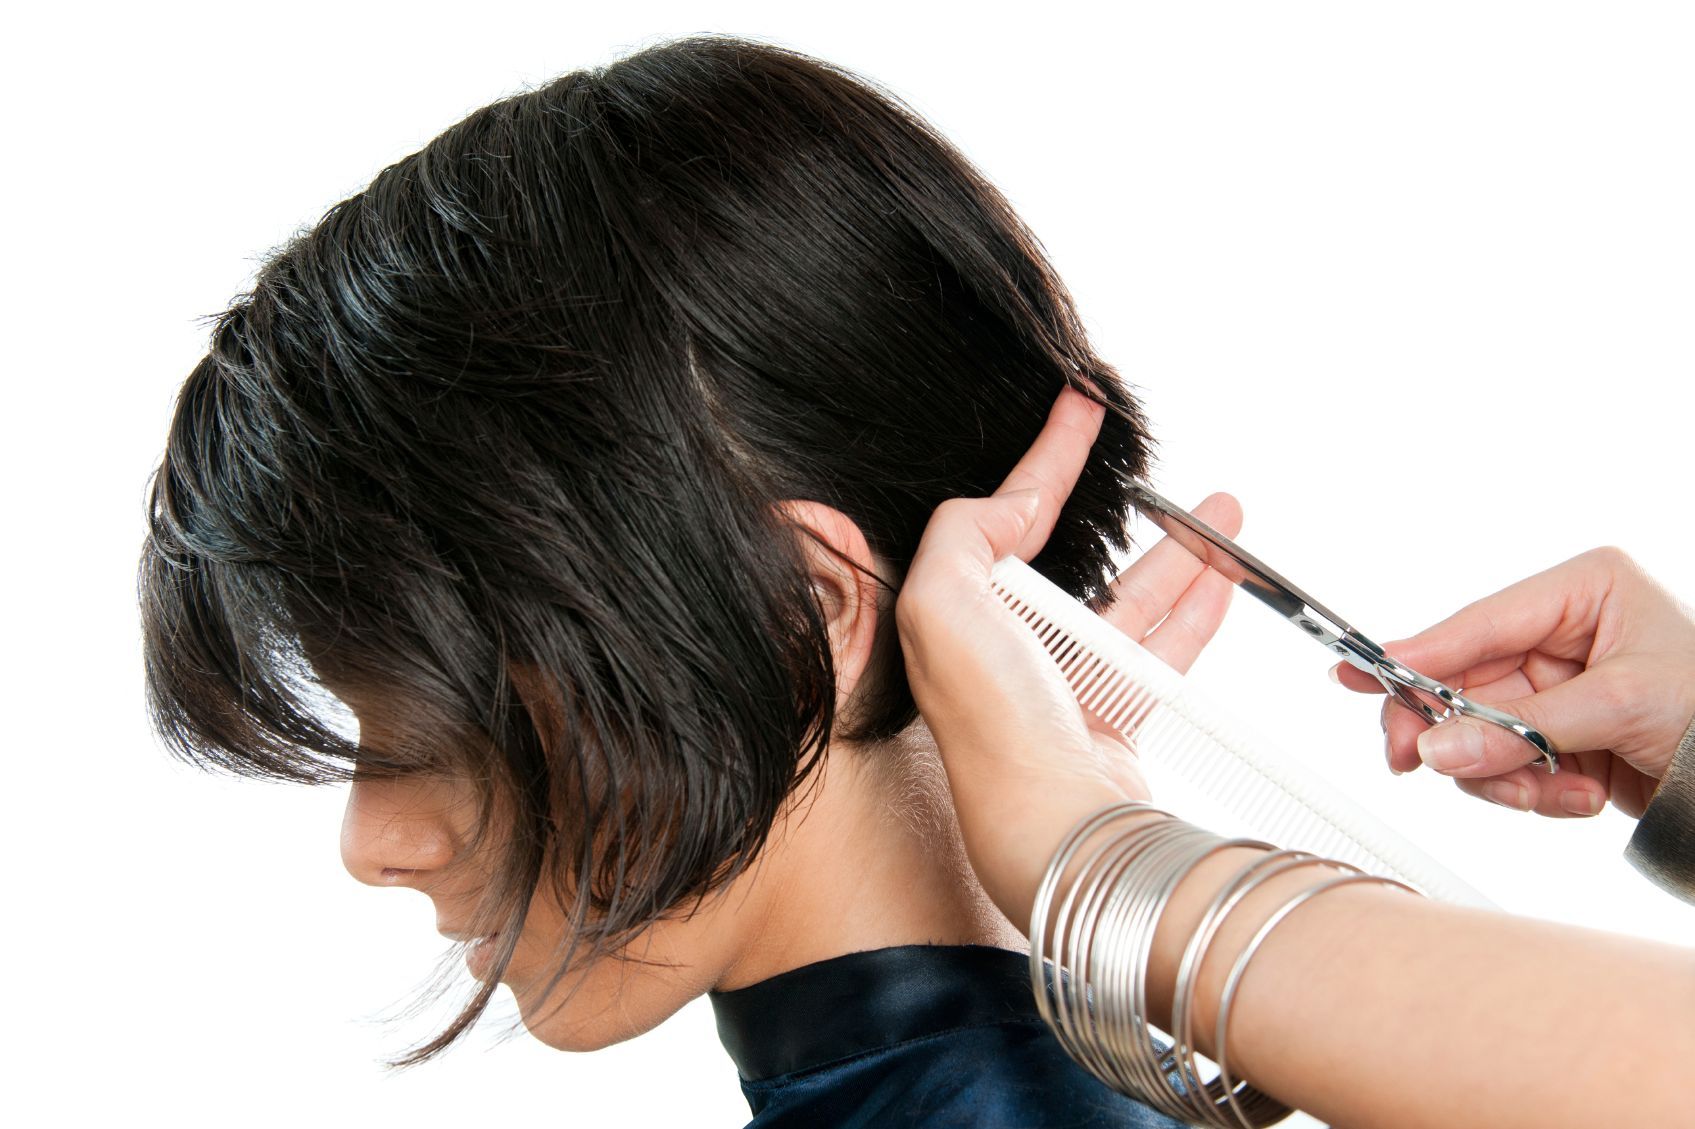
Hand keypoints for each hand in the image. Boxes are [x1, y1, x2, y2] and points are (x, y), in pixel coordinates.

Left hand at [895, 384, 1242, 923]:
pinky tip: (1224, 579)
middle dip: (1131, 514)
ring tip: (1227, 517)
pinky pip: (1161, 649)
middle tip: (1173, 477)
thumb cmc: (995, 723)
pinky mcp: (1112, 719)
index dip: (1045, 459)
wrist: (1055, 823)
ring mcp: (1063, 686)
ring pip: (1133, 600)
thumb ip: (960, 535)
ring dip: (1182, 555)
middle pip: (1079, 560)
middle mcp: (1007, 652)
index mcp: (959, 619)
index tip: (1081, 407)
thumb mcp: (942, 604)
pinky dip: (1195, 610)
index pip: (1005, 518)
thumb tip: (1000, 505)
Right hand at [1332, 547, 1694, 818]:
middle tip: (1416, 762)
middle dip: (1456, 732)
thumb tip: (1438, 746)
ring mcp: (1558, 688)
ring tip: (1553, 793)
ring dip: (1505, 775)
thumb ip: (1520, 728)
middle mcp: (1562, 635)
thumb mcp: (1620, 705)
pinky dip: (1535, 792)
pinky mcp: (1560, 737)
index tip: (1358, 673)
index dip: (1415, 652)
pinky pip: (1506, 766)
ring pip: (1476, 734)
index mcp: (1582, 591)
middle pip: (1464, 684)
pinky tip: (1582, 794)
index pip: (1478, 623)